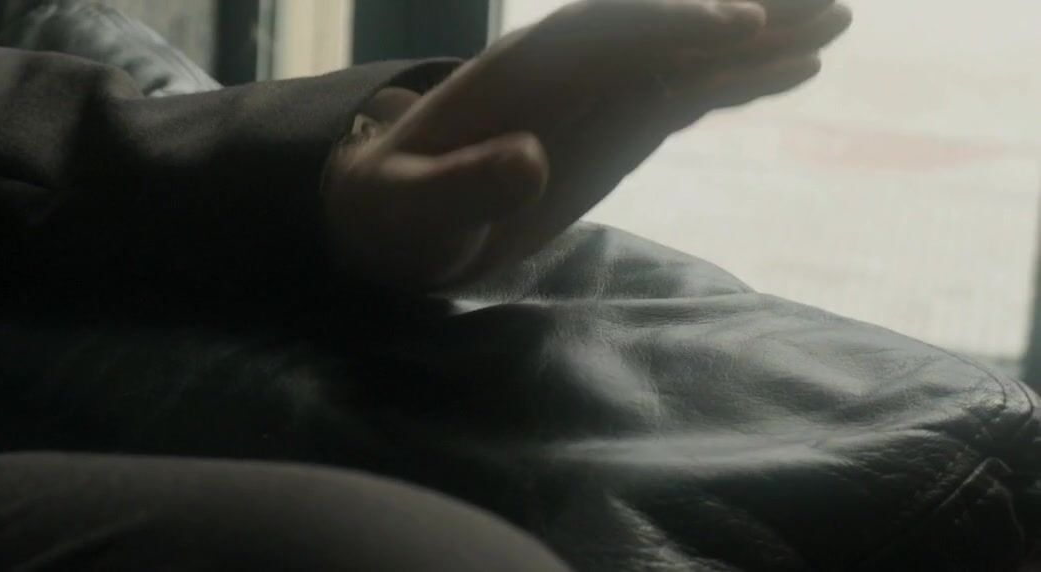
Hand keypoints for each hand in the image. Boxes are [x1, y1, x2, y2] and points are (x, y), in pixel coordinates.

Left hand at [324, 0, 851, 290]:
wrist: (390, 219)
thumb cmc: (393, 214)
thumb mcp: (412, 210)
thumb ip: (462, 187)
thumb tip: (530, 161)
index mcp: (518, 74)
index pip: (604, 31)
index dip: (670, 23)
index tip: (737, 28)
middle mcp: (569, 71)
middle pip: (663, 25)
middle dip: (740, 12)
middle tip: (828, 6)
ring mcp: (597, 96)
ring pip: (688, 56)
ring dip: (760, 41)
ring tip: (836, 26)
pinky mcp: (615, 127)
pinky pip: (689, 95)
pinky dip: (741, 82)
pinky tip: (795, 72)